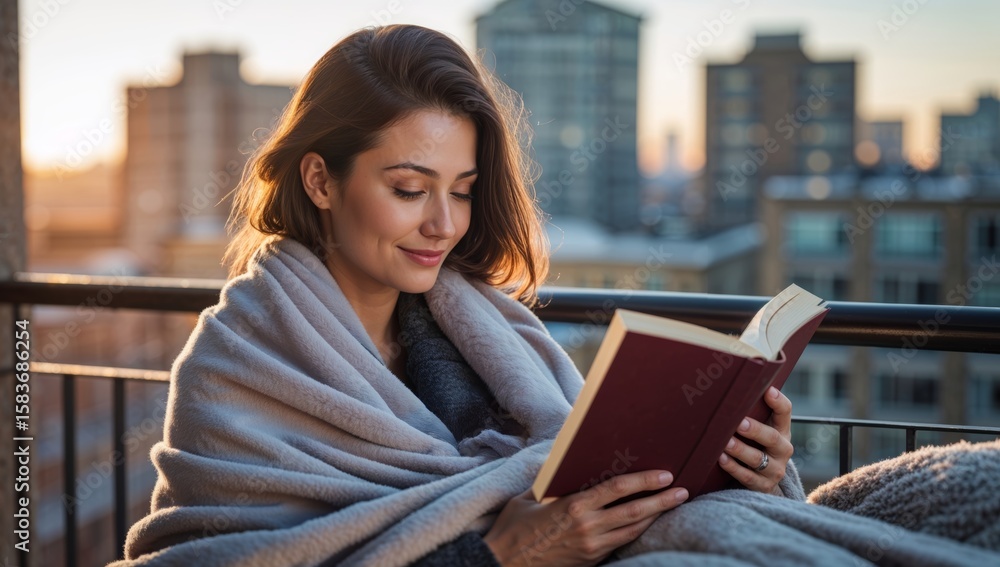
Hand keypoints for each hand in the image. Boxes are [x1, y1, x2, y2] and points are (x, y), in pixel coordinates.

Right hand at [483, 470, 688, 565]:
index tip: (664, 475)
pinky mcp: (591, 560)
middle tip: (681, 491)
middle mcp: (588, 527)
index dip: (644, 481)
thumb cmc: (512, 530)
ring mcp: (591, 547)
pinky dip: (635, 532)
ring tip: (670, 506)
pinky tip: (644, 523)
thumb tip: (562, 463)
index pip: (618, 490)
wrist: (504, 565)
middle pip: (635, 512)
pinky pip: (620, 544)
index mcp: (573, 506)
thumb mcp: (528, 499)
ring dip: (654, 518)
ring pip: (632, 531)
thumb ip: (550, 482)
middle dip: (662, 501)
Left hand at [718, 386, 793, 494]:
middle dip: (755, 430)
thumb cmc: (757, 445)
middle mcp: (782, 449)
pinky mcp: (763, 485)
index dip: (778, 402)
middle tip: (739, 422)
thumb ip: (752, 413)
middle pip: (772, 438)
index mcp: (782, 430)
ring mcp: (774, 469)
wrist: (764, 479)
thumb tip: (730, 390)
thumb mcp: (761, 429)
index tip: (768, 390)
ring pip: (757, 459)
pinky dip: (733, 467)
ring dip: (740, 450)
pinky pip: (747, 477)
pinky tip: (721, 458)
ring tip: (724, 441)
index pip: (785, 412)